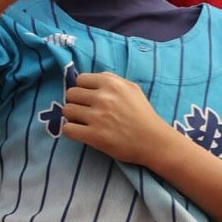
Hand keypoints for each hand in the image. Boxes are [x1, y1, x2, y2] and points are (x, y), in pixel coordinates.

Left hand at [58, 70, 175, 167]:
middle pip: (71, 94)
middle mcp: (103, 98)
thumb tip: (88, 79)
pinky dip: (72, 131)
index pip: (80, 79)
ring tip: (85, 122)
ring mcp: (97, 117)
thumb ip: (111, 80)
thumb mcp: (132, 89)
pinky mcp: (94, 136)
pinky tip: (82, 132)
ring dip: (73, 117)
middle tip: (87, 111)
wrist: (154, 142)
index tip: (90, 98)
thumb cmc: (143, 114)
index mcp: (112, 84)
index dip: (83, 89)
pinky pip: (67, 129)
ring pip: (67, 110)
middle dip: (77, 102)